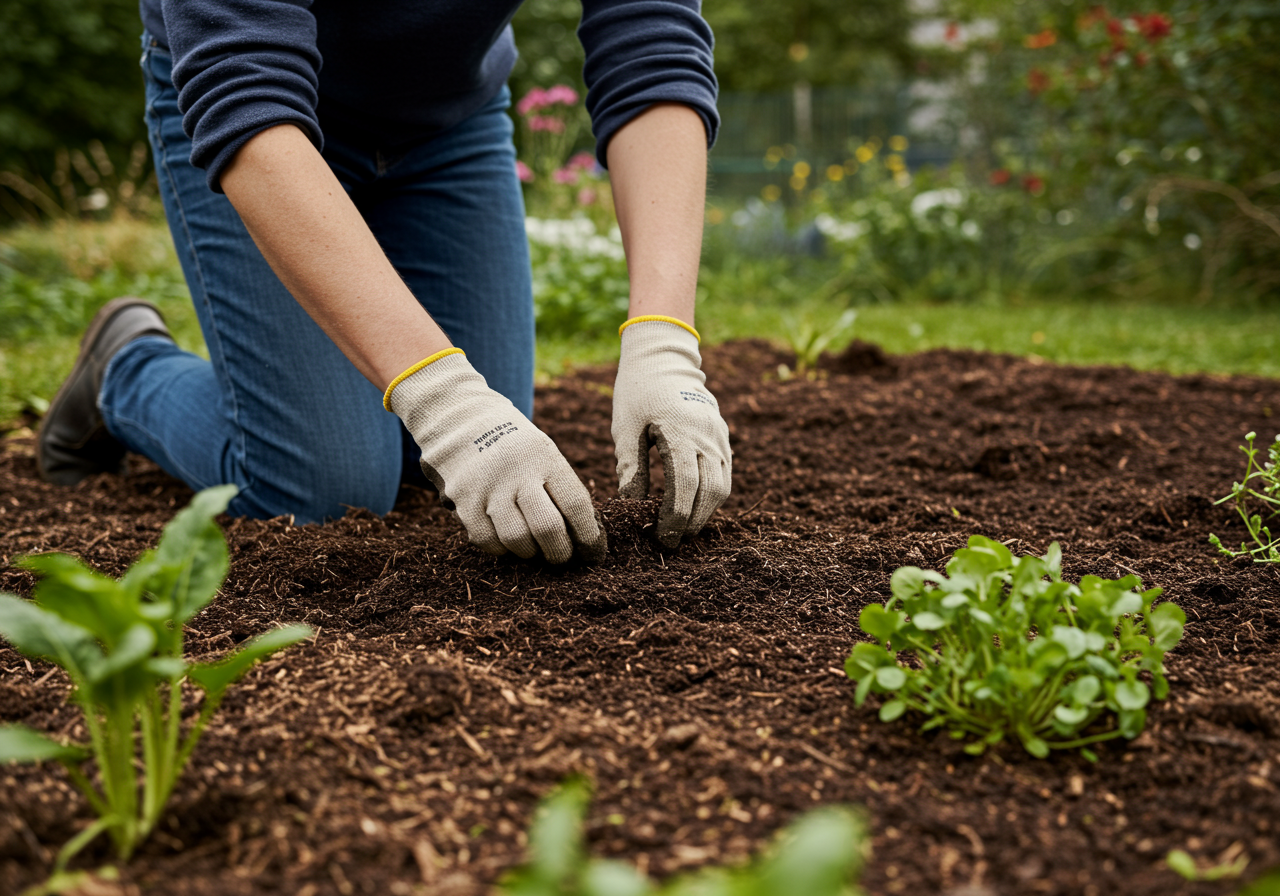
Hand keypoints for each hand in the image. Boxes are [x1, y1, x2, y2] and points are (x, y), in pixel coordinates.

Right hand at [388, 351, 605, 563]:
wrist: (460, 421)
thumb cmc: (515, 448)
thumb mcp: (544, 454)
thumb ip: (561, 490)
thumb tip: (584, 538)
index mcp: (545, 458)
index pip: (576, 504)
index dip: (588, 536)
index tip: (593, 553)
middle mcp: (517, 471)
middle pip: (547, 527)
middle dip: (560, 552)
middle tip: (562, 558)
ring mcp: (488, 486)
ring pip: (517, 539)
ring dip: (530, 553)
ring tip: (534, 549)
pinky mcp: (463, 500)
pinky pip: (487, 540)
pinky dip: (501, 549)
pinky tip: (507, 541)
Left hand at [612, 318, 730, 546]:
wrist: (663, 357)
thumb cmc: (636, 391)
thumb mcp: (625, 428)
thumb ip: (631, 467)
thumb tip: (631, 508)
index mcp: (679, 432)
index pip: (684, 486)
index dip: (675, 517)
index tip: (662, 537)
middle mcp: (706, 435)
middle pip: (711, 491)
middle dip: (693, 521)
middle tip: (672, 540)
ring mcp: (719, 435)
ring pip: (723, 486)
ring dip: (706, 511)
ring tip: (683, 527)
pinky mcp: (722, 436)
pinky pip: (725, 472)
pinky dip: (712, 494)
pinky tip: (693, 505)